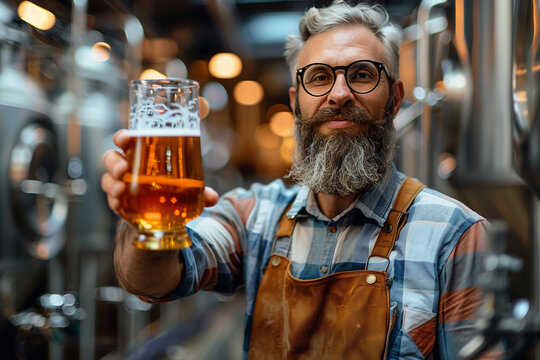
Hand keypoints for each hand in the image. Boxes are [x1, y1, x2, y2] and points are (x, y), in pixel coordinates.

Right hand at [101, 97, 217, 212]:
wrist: (163, 214)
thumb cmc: (172, 189)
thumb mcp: (188, 187)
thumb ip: (200, 191)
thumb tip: (213, 197)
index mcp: (141, 154)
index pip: (126, 140)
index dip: (123, 136)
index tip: (127, 138)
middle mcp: (127, 167)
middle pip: (111, 157)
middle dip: (114, 161)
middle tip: (123, 169)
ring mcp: (121, 185)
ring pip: (107, 178)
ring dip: (111, 183)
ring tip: (121, 189)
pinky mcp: (119, 203)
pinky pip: (111, 200)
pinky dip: (113, 201)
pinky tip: (119, 204)